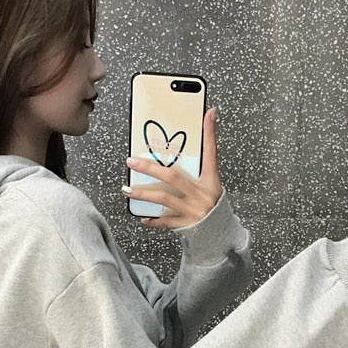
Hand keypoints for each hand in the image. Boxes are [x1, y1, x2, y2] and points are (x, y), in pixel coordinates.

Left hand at [122, 107, 223, 228]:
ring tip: (127, 190)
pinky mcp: (187, 225)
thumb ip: (204, 162)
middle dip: (150, 168)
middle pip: (173, 177)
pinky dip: (153, 220)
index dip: (209, 133)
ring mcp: (193, 210)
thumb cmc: (212, 204)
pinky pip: (166, 221)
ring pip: (164, 199)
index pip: (211, 152)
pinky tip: (142, 217)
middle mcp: (201, 194)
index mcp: (210, 181)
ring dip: (143, 194)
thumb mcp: (211, 183)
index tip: (208, 114)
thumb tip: (201, 137)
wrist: (220, 233)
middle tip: (132, 162)